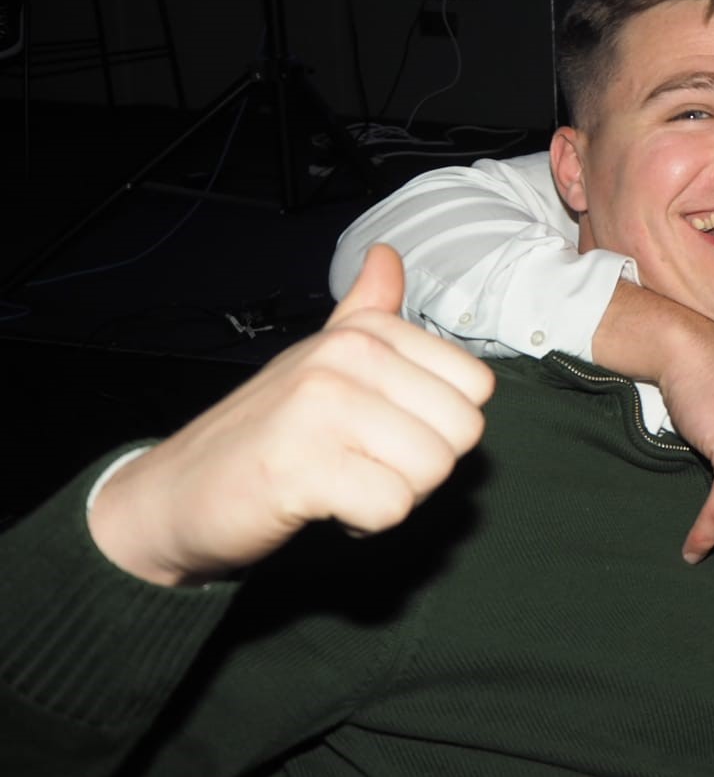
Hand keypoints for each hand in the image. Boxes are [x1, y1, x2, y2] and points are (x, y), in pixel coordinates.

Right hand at [88, 245, 493, 586]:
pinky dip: (365, 521)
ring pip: (432, 470)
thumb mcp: (320, 360)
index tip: (385, 430)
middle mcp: (346, 357)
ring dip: (393, 495)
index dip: (440, 425)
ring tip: (341, 481)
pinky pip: (391, 506)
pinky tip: (324, 505)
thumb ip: (366, 312)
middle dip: (423, 465)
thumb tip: (388, 255)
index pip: (475, 386)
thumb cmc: (265, 432)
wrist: (175, 496)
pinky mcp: (303, 467)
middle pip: (461, 432)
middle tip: (363, 464)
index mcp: (364, 331)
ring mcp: (321, 407)